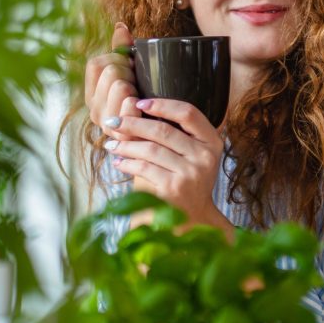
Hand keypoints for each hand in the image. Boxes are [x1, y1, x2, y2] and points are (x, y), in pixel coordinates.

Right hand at [85, 22, 139, 138]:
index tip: (131, 68)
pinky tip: (144, 111)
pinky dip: (139, 104)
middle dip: (130, 73)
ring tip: (142, 100)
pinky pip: (129, 106)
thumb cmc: (146, 101)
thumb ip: (123, 50)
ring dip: (136, 89)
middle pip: (111, 72)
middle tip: (139, 86)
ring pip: (120, 86)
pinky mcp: (122, 137)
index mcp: (93, 93)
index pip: (97, 64)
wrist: (163, 136)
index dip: (118, 60)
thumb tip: (121, 26)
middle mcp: (95, 109)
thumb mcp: (133, 74)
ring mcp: (107, 124)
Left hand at [104, 98, 232, 234]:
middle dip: (133, 124)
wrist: (192, 219)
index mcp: (212, 142)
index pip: (188, 113)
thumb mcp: (186, 155)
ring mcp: (191, 172)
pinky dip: (127, 163)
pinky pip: (144, 167)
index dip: (163, 104)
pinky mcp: (175, 187)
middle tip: (113, 123)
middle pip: (164, 130)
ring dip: (125, 145)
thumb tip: (130, 108)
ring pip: (151, 149)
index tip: (139, 103)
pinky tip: (118, 162)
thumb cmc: (185, 181)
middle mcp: (205, 156)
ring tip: (111, 145)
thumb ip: (168, 133)